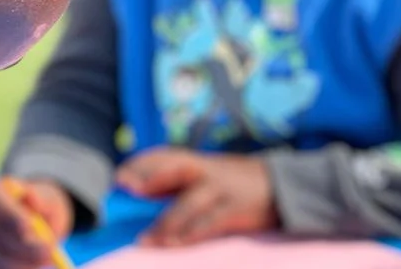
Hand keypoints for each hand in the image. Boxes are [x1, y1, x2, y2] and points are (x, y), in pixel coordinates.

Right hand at [0, 177, 73, 268]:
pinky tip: (35, 265)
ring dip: (25, 261)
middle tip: (50, 250)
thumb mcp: (48, 198)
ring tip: (48, 258)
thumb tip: (31, 196)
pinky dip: (20, 268)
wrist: (39, 223)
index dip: (10, 214)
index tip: (29, 225)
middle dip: (25, 244)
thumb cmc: (43, 207)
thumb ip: (40, 198)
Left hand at [117, 148, 278, 246]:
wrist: (280, 185)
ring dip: (166, 222)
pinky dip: (192, 233)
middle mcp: (206, 170)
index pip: (163, 156)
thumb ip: (177, 180)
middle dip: (150, 178)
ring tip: (147, 240)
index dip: (141, 164)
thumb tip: (138, 191)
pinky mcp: (236, 209)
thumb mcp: (205, 172)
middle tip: (127, 188)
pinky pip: (210, 222)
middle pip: (175, 169)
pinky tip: (177, 243)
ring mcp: (221, 189)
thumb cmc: (232, 182)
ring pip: (189, 203)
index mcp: (196, 161)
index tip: (120, 177)